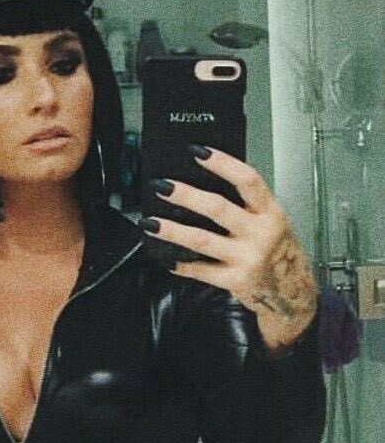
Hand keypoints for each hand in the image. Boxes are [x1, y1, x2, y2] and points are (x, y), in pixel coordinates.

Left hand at [143, 147, 318, 352]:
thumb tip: (204, 183)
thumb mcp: (271, 221)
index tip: (197, 152)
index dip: (223, 164)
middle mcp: (260, 233)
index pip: (247, 180)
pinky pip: (201, 271)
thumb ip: (246, 205)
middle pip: (218, 208)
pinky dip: (182, 265)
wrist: (291, 290)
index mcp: (270, 212)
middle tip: (162, 186)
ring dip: (172, 230)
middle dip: (186, 195)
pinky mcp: (235, 280)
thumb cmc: (277, 251)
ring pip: (202, 240)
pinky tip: (166, 258)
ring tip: (151, 222)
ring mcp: (247, 258)